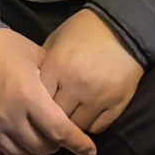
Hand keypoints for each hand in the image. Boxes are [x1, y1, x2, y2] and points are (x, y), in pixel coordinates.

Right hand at [0, 27, 97, 154]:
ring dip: (35, 153)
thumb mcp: (36, 55)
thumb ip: (54, 80)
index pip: (59, 130)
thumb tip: (72, 98)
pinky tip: (18, 153)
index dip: (78, 144)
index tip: (89, 151)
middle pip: (42, 148)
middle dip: (56, 144)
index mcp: (29, 96)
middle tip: (57, 135)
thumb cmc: (3, 46)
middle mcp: (10, 117)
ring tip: (39, 142)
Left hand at [42, 9, 142, 136]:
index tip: (35, 108)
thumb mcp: (56, 40)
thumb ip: (43, 65)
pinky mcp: (117, 104)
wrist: (123, 26)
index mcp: (57, 67)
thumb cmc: (84, 31)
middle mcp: (76, 85)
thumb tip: (31, 89)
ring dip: (72, 124)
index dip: (35, 106)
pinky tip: (88, 115)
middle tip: (52, 118)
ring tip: (71, 117)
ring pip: (77, 127)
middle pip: (56, 118)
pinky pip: (98, 127)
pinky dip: (91, 124)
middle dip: (52, 119)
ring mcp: (98, 97)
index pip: (37, 101)